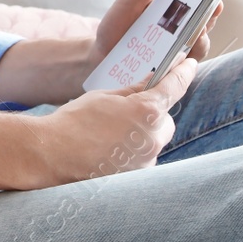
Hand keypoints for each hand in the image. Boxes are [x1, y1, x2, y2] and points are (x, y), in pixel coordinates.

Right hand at [16, 55, 198, 188]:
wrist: (53, 155)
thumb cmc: (75, 122)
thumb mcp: (104, 97)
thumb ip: (133, 90)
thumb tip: (153, 81)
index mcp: (146, 111)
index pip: (174, 87)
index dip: (183, 72)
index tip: (189, 64)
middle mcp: (152, 138)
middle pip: (165, 120)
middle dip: (152, 114)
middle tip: (126, 111)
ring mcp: (147, 161)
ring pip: (154, 141)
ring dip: (142, 135)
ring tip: (109, 135)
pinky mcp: (138, 177)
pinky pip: (143, 158)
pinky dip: (132, 152)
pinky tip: (108, 150)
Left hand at [90, 0, 224, 66]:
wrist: (101, 54)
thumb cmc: (119, 22)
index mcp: (178, 8)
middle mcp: (184, 28)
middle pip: (208, 20)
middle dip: (211, 13)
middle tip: (211, 6)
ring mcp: (180, 50)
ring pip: (201, 42)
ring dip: (199, 36)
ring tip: (195, 30)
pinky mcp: (172, 69)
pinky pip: (186, 65)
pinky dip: (186, 58)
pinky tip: (180, 53)